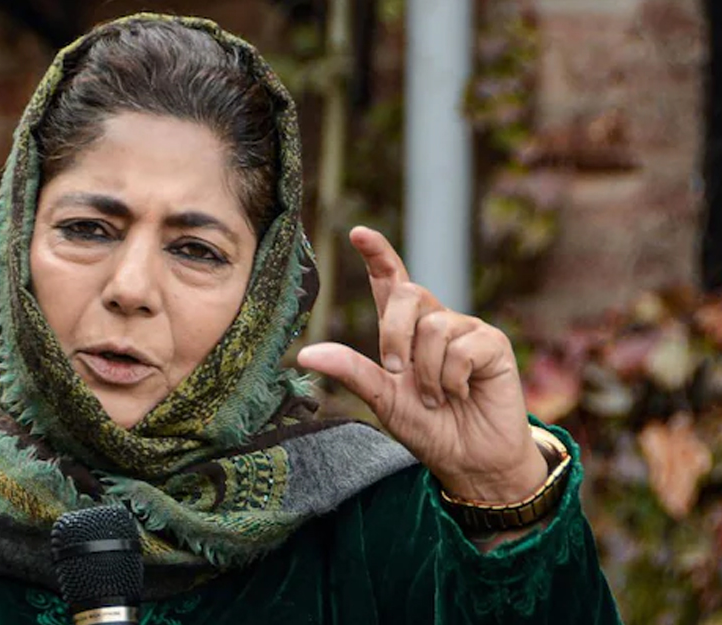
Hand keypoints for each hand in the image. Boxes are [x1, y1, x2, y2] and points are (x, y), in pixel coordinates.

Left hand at [297, 226, 546, 503]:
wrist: (471, 461)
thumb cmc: (429, 428)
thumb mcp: (383, 400)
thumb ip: (351, 371)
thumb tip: (305, 354)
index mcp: (405, 331)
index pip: (391, 281)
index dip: (377, 254)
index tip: (358, 233)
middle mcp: (435, 322)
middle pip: (409, 293)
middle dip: (394, 333)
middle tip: (396, 372)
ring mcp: (466, 330)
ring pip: (433, 327)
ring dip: (427, 372)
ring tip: (437, 398)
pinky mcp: (492, 344)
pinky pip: (462, 347)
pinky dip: (452, 378)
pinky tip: (462, 393)